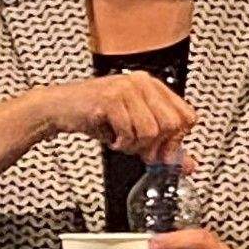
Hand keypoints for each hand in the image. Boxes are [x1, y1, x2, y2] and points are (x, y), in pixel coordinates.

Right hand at [37, 71, 194, 159]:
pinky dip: (120, 143)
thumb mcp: (136, 131)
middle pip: (172, 124)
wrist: (61, 108)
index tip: (162, 150)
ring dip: (135, 145)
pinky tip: (112, 138)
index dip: (177, 139)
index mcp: (153, 86)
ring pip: (151, 130)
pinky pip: (129, 132)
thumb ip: (163, 146)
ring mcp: (126, 88)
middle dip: (156, 145)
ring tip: (122, 140)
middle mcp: (142, 82)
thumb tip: (188, 165)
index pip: (187, 116)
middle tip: (139, 148)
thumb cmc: (97, 116)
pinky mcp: (110, 98)